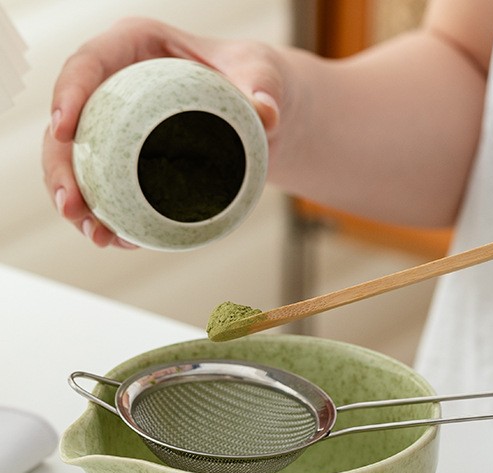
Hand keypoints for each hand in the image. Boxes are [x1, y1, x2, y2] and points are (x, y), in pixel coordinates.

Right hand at [42, 17, 281, 246]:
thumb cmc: (254, 80)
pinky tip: (120, 241)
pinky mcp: (131, 162)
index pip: (89, 64)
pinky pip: (110, 190)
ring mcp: (118, 127)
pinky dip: (112, 217)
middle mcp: (115, 86)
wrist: (259, 112)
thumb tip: (267, 113)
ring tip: (97, 237)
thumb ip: (263, 87)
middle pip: (72, 125)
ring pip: (82, 165)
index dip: (67, 95)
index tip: (62, 130)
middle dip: (60, 169)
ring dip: (80, 205)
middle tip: (72, 207)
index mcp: (134, 47)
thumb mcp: (262, 76)